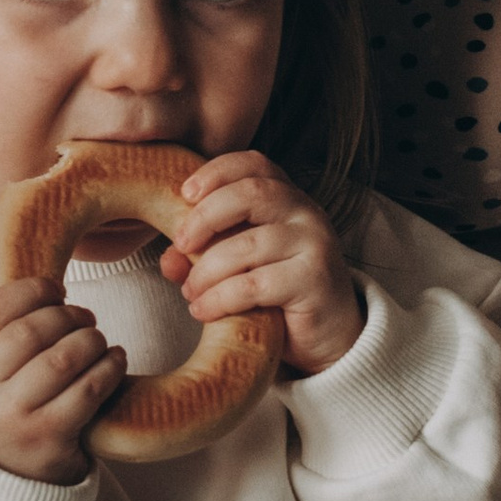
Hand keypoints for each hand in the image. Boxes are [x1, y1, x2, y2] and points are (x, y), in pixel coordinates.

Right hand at [0, 274, 124, 481]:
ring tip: (98, 340)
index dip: (30, 291)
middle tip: (85, 317)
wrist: (8, 484)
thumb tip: (49, 288)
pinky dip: (109, 367)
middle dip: (67, 316)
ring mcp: (11, 419)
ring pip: (63, 357)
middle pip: (30, 331)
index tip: (55, 290)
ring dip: (91, 339)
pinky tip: (114, 360)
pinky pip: (88, 389)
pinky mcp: (48, 439)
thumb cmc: (4, 415)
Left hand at [162, 151, 362, 373]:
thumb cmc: (282, 295)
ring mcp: (315, 244)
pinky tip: (203, 310)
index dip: (216, 172)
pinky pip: (255, 284)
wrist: (331, 335)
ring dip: (207, 270)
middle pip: (251, 195)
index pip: (254, 164)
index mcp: (289, 199)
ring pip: (247, 245)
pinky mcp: (315, 280)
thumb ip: (204, 257)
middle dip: (205, 217)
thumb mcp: (240, 268)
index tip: (184, 193)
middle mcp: (306, 213)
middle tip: (180, 245)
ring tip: (191, 291)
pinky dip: (220, 298)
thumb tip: (168, 259)